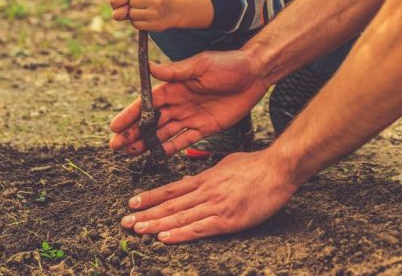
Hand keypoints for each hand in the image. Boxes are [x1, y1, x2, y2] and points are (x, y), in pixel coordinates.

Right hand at [109, 49, 267, 155]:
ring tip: (128, 153)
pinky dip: (169, 148)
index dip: (130, 114)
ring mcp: (191, 116)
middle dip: (133, 133)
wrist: (255, 74)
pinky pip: (183, 140)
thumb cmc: (229, 64)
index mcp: (176, 85)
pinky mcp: (205, 127)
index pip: (147, 102)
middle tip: (115, 146)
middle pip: (151, 120)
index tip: (114, 126)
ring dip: (146, 142)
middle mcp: (180, 102)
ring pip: (163, 133)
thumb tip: (149, 67)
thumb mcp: (201, 65)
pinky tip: (155, 155)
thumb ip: (176, 71)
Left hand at [119, 148, 297, 242]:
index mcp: (206, 178)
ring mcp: (216, 205)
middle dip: (146, 213)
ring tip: (137, 230)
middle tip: (124, 222)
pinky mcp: (227, 219)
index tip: (132, 203)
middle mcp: (206, 190)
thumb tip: (191, 180)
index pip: (172, 189)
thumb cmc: (256, 165)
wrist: (277, 169)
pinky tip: (164, 238)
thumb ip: (208, 174)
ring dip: (156, 224)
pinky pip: (199, 228)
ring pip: (180, 216)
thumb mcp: (226, 164)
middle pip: (170, 205)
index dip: (151, 197)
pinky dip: (180, 234)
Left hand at [127, 0, 177, 31]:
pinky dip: (136, 21)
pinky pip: (135, 23)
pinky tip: (142, 17)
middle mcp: (157, 2)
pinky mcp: (153, 26)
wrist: (175, 11)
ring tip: (140, 9)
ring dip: (133, 11)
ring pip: (132, 13)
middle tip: (138, 1)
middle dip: (132, 1)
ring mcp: (155, 15)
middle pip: (132, 0)